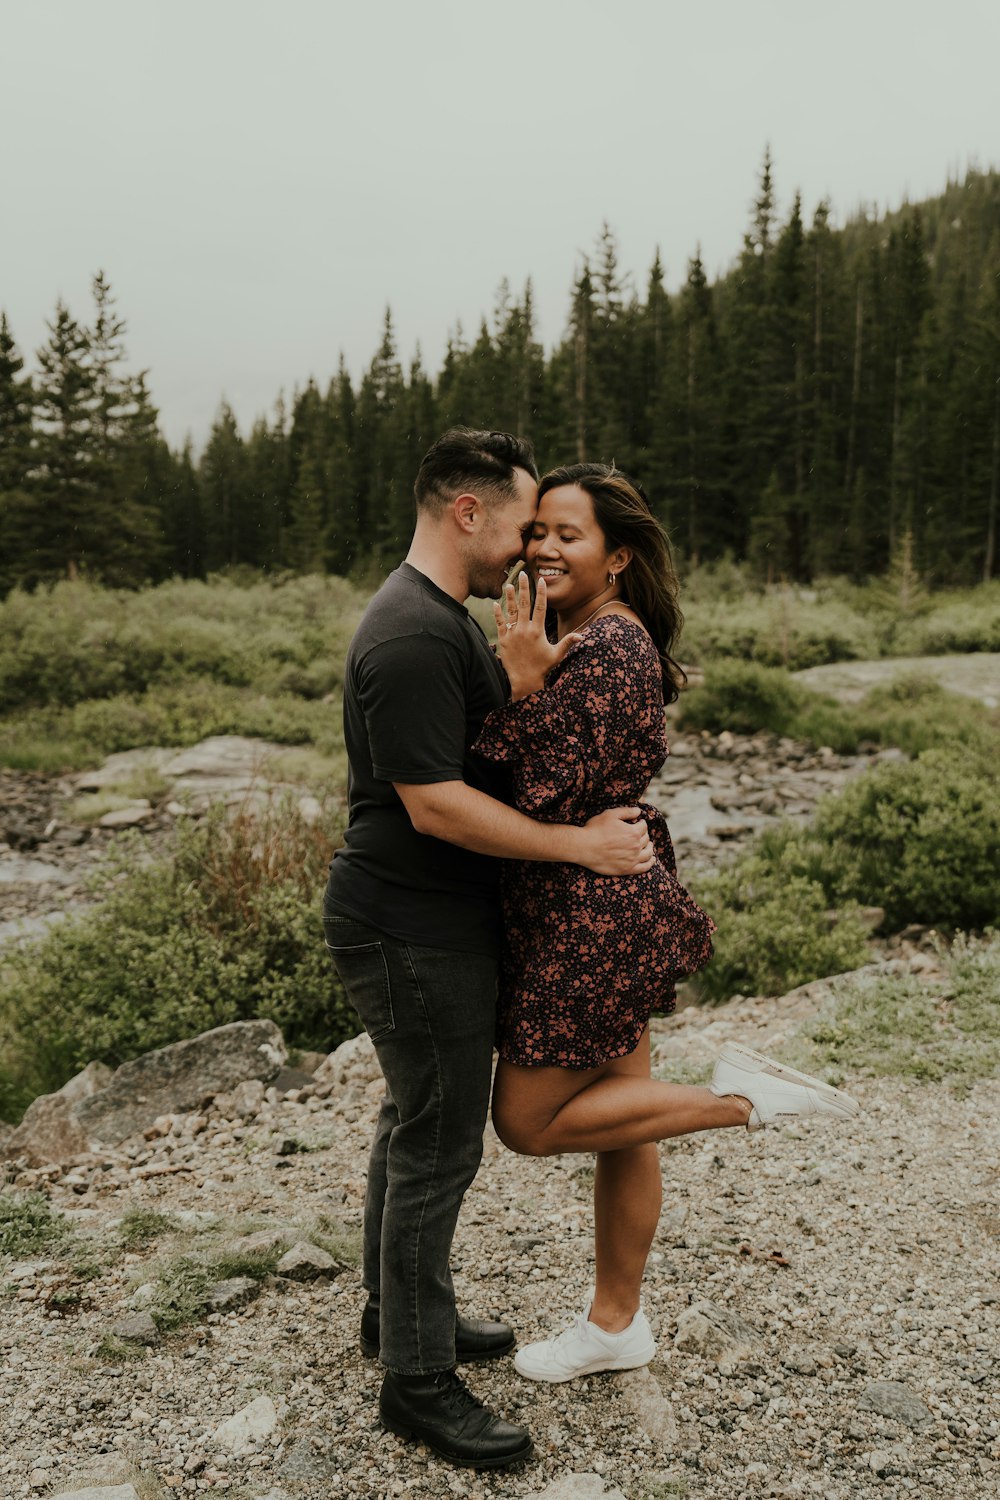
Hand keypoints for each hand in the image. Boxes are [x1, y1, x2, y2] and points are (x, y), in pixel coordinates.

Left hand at [494, 572, 580, 700]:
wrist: (524, 680)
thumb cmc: (542, 668)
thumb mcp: (557, 654)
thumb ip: (568, 642)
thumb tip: (582, 636)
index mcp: (538, 631)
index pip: (541, 607)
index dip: (541, 593)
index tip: (540, 580)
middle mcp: (525, 629)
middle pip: (524, 604)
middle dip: (524, 588)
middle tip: (523, 574)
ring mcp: (513, 634)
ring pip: (511, 611)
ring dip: (510, 597)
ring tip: (508, 585)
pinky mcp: (503, 640)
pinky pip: (500, 623)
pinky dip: (497, 613)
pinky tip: (495, 603)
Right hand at [575, 807, 654, 874]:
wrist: (584, 847)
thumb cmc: (595, 829)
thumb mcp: (610, 814)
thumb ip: (627, 812)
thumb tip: (639, 811)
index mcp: (633, 832)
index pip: (644, 826)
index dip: (640, 823)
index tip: (637, 823)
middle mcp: (635, 846)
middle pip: (646, 839)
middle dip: (644, 835)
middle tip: (640, 834)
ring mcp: (632, 859)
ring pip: (648, 853)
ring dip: (650, 848)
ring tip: (649, 846)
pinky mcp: (627, 869)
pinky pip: (644, 867)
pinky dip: (650, 863)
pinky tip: (651, 860)